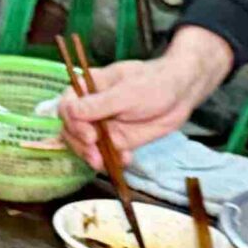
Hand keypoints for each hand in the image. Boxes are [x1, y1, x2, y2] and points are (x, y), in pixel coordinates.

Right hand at [55, 29, 233, 170]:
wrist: (181, 94)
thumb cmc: (154, 83)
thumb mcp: (126, 93)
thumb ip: (99, 104)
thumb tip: (70, 112)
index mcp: (88, 89)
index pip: (66, 107)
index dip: (73, 124)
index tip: (89, 136)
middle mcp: (90, 108)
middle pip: (71, 130)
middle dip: (80, 146)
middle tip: (95, 156)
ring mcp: (102, 125)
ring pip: (84, 146)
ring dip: (92, 157)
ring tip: (105, 163)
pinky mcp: (116, 140)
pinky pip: (105, 154)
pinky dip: (112, 161)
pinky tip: (126, 160)